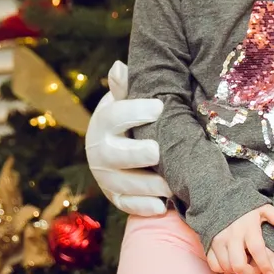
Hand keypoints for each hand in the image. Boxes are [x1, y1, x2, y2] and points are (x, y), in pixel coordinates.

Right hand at [86, 61, 170, 214]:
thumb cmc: (131, 118)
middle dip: (137, 154)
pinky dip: (144, 207)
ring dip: (148, 185)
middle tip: (159, 152)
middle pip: (115, 155)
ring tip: (173, 184)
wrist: (117, 145)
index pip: (115, 116)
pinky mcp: (116, 197)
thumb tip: (119, 67)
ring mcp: (107, 177)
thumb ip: (126, 88)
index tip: (159, 107)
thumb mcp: (126, 101)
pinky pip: (128, 205)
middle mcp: (101, 152)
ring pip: (124, 184)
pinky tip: (163, 206)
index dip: (135, 112)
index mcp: (105, 124)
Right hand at [207, 205, 273, 273]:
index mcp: (248, 227)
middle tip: (256, 272)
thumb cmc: (247, 210)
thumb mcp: (264, 209)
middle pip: (238, 265)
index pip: (257, 250)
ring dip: (237, 273)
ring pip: (226, 268)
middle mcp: (231, 235)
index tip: (271, 273)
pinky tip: (232, 265)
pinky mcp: (209, 246)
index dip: (265, 265)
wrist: (221, 201)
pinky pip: (214, 266)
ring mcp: (218, 241)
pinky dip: (223, 270)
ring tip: (246, 267)